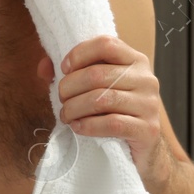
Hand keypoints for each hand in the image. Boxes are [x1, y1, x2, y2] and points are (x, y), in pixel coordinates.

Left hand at [48, 35, 171, 186]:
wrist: (143, 149)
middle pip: (98, 74)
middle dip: (70, 88)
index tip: (64, 70)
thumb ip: (71, 73)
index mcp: (135, 61)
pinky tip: (78, 128)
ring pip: (102, 99)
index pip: (106, 44)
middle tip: (61, 100)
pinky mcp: (147, 129)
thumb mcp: (95, 88)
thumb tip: (44, 67)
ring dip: (75, 108)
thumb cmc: (115, 112)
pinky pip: (112, 123)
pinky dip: (89, 126)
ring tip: (66, 116)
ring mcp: (149, 104)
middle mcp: (146, 79)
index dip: (79, 54)